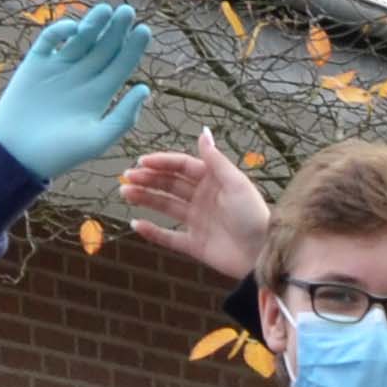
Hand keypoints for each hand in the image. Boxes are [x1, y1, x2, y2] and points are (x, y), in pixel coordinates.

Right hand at [0, 2, 155, 180]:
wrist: (18, 154)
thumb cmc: (60, 153)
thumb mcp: (97, 139)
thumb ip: (122, 117)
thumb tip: (145, 89)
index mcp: (100, 94)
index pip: (121, 65)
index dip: (133, 48)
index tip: (144, 30)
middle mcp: (82, 77)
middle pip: (104, 47)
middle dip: (116, 30)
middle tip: (127, 12)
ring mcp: (59, 68)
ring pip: (80, 40)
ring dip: (93, 25)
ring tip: (105, 11)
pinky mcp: (36, 64)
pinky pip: (50, 41)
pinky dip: (60, 31)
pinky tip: (73, 29)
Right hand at [120, 126, 274, 284]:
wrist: (261, 254)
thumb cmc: (253, 215)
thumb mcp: (236, 183)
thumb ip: (215, 159)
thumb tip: (203, 131)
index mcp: (213, 181)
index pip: (182, 166)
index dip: (162, 162)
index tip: (142, 162)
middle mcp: (202, 199)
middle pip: (170, 184)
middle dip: (148, 179)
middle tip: (127, 177)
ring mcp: (197, 221)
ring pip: (165, 206)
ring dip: (145, 199)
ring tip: (125, 194)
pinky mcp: (194, 245)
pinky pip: (168, 237)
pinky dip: (152, 232)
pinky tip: (135, 223)